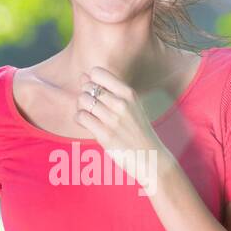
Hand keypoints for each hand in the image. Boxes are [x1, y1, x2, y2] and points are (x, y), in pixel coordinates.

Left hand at [76, 67, 172, 192]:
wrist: (151, 157)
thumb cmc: (138, 131)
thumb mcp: (132, 106)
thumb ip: (109, 91)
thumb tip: (83, 77)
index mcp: (129, 93)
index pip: (97, 72)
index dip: (91, 80)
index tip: (95, 92)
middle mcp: (121, 104)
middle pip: (87, 87)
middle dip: (85, 95)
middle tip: (92, 107)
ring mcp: (113, 120)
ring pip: (82, 100)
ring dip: (81, 107)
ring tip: (90, 115)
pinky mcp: (105, 135)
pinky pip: (81, 117)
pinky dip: (80, 119)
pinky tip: (88, 124)